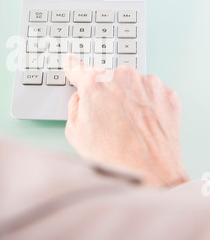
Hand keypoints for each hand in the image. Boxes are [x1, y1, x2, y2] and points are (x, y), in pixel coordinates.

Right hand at [64, 55, 188, 186]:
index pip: (78, 68)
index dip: (72, 67)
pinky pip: (152, 94)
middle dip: (106, 94)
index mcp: (95, 83)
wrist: (151, 176)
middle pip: (108, 78)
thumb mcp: (74, 132)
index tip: (71, 63)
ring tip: (129, 128)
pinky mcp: (168, 94)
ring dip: (129, 99)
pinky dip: (148, 106)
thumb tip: (81, 97)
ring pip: (132, 85)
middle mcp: (123, 77)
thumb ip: (74, 105)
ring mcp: (148, 84)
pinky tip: (143, 126)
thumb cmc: (114, 158)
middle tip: (108, 120)